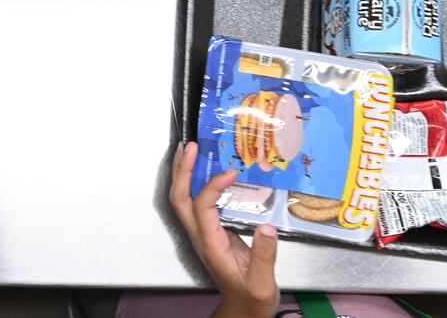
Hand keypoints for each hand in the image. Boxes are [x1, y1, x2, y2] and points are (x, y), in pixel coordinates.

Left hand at [168, 142, 279, 317]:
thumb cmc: (252, 300)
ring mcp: (203, 234)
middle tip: (190, 146)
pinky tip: (208, 171)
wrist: (243, 311)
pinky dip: (197, 183)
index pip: (202, 207)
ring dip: (184, 174)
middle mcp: (201, 236)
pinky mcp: (211, 232)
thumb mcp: (262, 283)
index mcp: (211, 245)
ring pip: (183, 200)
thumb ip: (263, 256)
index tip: (232, 172)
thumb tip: (266, 227)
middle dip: (182, 171)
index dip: (213, 186)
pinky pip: (197, 203)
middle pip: (180, 199)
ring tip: (190, 150)